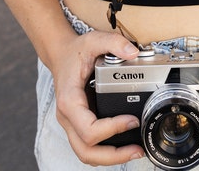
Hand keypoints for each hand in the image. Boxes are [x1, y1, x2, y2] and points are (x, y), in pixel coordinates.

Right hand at [50, 31, 144, 164]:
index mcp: (69, 101)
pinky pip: (89, 146)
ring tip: (135, 151)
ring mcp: (71, 123)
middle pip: (86, 151)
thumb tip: (133, 53)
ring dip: (110, 158)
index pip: (88, 129)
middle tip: (137, 150)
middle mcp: (67, 117)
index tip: (132, 120)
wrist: (60, 54)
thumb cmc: (75, 51)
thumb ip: (113, 43)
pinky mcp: (78, 124)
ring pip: (86, 154)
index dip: (112, 129)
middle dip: (113, 156)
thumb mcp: (93, 40)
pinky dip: (106, 151)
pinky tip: (124, 144)